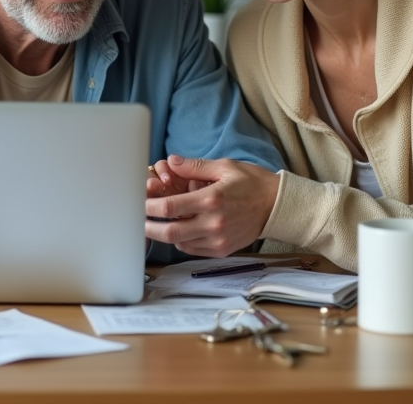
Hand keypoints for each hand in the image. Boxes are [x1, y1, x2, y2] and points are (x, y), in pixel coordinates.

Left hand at [144, 155, 279, 256]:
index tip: (138, 202)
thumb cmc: (251, 183)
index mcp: (211, 200)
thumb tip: (170, 162)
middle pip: (170, 232)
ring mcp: (218, 240)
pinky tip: (176, 230)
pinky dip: (180, 241)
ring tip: (153, 224)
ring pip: (179, 243)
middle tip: (136, 220)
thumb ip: (194, 167)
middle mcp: (213, 224)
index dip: (148, 206)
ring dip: (163, 235)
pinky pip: (192, 249)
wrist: (276, 206)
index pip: (170, 207)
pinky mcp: (222, 250)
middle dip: (148, 227)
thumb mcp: (224, 167)